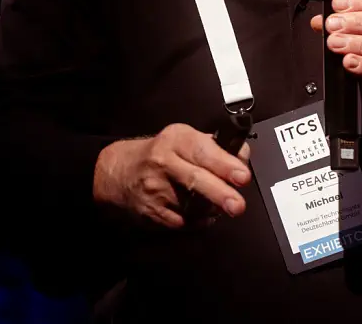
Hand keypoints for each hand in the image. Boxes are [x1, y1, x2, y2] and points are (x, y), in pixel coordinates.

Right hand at [93, 123, 251, 228]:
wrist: (119, 172)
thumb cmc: (161, 154)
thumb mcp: (183, 138)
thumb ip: (213, 147)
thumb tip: (242, 158)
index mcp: (176, 139)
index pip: (203, 151)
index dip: (224, 164)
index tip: (242, 176)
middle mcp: (164, 161)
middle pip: (195, 179)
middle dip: (220, 194)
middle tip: (237, 205)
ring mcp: (156, 189)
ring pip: (193, 206)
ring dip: (211, 208)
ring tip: (216, 203)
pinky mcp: (151, 212)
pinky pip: (183, 223)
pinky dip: (197, 221)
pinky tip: (197, 212)